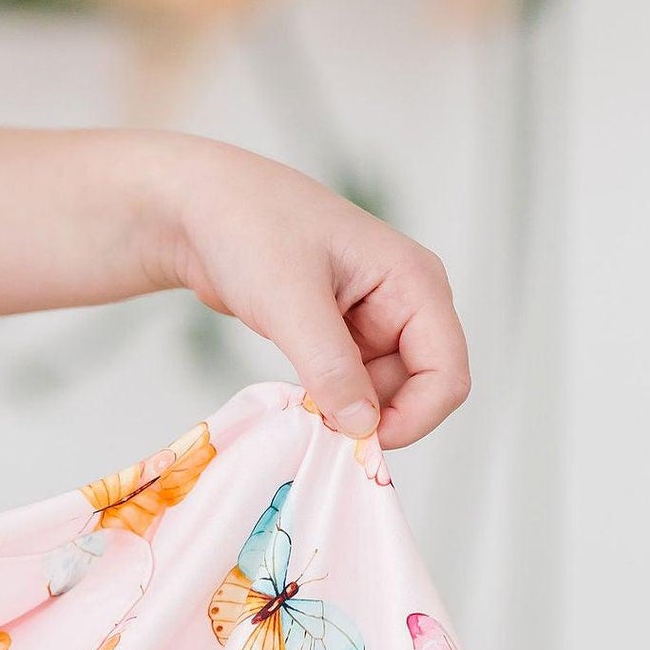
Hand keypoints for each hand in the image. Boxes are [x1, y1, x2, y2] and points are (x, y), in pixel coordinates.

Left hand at [158, 140, 468, 450]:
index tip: (356, 441)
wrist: (201, 209)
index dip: (413, 419)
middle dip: (374, 418)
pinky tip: (296, 398)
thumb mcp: (290, 300)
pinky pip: (351, 386)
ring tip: (299, 407)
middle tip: (317, 429)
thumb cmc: (251, 228)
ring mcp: (374, 322)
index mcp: (415, 283)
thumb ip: (331, 365)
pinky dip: (329, 402)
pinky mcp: (341, 336)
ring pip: (382, 395)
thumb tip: (362, 427)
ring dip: (347, 413)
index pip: (447, 373)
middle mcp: (406, 304)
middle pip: (418, 391)